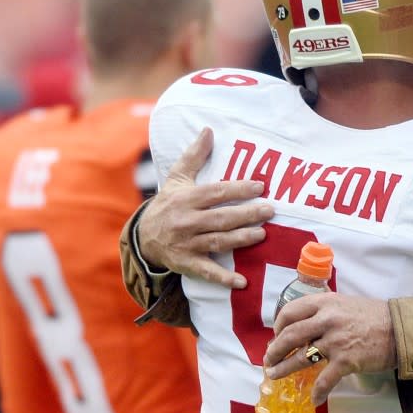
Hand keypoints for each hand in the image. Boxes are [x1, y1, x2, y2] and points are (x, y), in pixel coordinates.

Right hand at [137, 127, 273, 287]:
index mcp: (186, 199)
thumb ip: (194, 156)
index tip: (260, 186)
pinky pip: (207, 271)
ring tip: (262, 234)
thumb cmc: (167, 204)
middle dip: (246, 214)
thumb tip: (209, 130)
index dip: (238, 189)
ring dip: (241, 239)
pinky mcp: (187, 263)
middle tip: (270, 210)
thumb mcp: (176, 179)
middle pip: (221, 218)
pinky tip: (242, 282)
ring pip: (218, 241)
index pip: (215, 192)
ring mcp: (187, 244)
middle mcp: (186, 221)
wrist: (142, 237)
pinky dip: (224, 278)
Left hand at [263, 293, 396, 403]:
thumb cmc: (375, 317)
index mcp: (326, 303)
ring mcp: (336, 341)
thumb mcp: (346, 304)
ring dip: (284, 368)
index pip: (290, 312)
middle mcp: (327, 319)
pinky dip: (318, 392)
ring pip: (300, 357)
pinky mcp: (346, 360)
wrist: (401, 329)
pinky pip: (324, 380)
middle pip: (290, 336)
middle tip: (269, 360)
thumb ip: (325, 312)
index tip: (276, 336)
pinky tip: (315, 399)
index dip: (278, 326)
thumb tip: (305, 328)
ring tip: (275, 375)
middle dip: (275, 350)